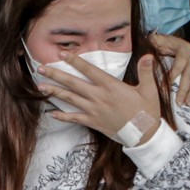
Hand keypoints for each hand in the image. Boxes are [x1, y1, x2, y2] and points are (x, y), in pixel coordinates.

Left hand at [37, 52, 160, 142]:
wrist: (144, 135)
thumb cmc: (146, 111)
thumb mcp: (149, 90)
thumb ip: (146, 71)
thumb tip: (148, 55)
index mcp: (110, 86)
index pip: (89, 70)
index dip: (74, 61)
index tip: (61, 54)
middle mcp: (99, 96)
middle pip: (73, 83)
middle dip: (56, 75)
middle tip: (40, 68)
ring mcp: (94, 110)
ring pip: (70, 99)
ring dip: (54, 92)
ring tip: (40, 87)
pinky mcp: (93, 122)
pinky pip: (74, 118)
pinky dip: (63, 116)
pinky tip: (52, 113)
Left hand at [148, 32, 189, 105]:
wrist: (173, 42)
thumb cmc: (162, 43)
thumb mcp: (156, 41)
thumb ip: (151, 46)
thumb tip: (145, 55)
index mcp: (183, 49)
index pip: (179, 62)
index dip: (174, 74)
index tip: (167, 86)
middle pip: (189, 74)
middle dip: (184, 88)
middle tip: (179, 101)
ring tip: (187, 104)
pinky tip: (189, 102)